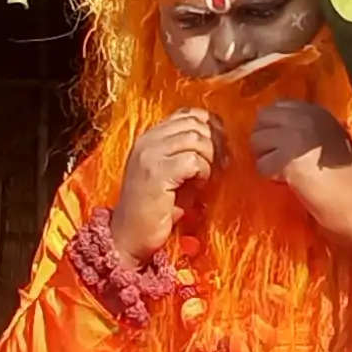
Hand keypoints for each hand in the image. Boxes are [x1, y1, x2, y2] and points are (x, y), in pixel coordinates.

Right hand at [112, 111, 220, 254]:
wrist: (129, 236)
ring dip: (209, 158)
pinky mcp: (155, 173)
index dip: (210, 125)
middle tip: (221, 163)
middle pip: (194, 123)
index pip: (187, 114)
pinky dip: (203, 172)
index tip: (220, 146)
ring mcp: (149, 155)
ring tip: (206, 176)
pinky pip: (192, 160)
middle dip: (215, 141)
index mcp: (149, 137)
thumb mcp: (173, 173)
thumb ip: (190, 152)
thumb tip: (222, 140)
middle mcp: (147, 141)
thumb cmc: (156, 209)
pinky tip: (198, 185)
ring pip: (195, 139)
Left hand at [249, 96, 351, 259]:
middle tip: (281, 162)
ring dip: (267, 159)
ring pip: (257, 141)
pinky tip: (291, 183)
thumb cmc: (350, 179)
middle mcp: (306, 117)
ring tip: (288, 173)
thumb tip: (272, 130)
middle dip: (265, 142)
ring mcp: (296, 135)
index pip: (276, 107)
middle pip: (262, 120)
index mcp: (317, 112)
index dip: (274, 128)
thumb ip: (305, 130)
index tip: (285, 147)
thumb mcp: (330, 140)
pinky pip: (262, 165)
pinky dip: (272, 178)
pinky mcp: (288, 159)